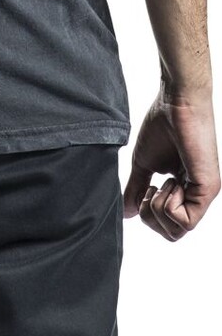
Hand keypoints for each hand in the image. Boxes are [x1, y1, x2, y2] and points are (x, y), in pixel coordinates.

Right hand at [122, 85, 220, 240]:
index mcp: (185, 189)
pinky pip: (185, 221)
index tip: (147, 187)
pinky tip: (171, 180)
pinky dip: (167, 205)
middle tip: (151, 187)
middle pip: (172, 233)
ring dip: (159, 208)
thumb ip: (136, 189)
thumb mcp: (143, 164)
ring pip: (178, 231)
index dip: (150, 215)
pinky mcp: (207, 188)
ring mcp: (204, 193)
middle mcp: (197, 194)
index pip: (169, 225)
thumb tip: (127, 212)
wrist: (176, 102)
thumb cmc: (163, 125)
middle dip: (151, 217)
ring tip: (163, 180)